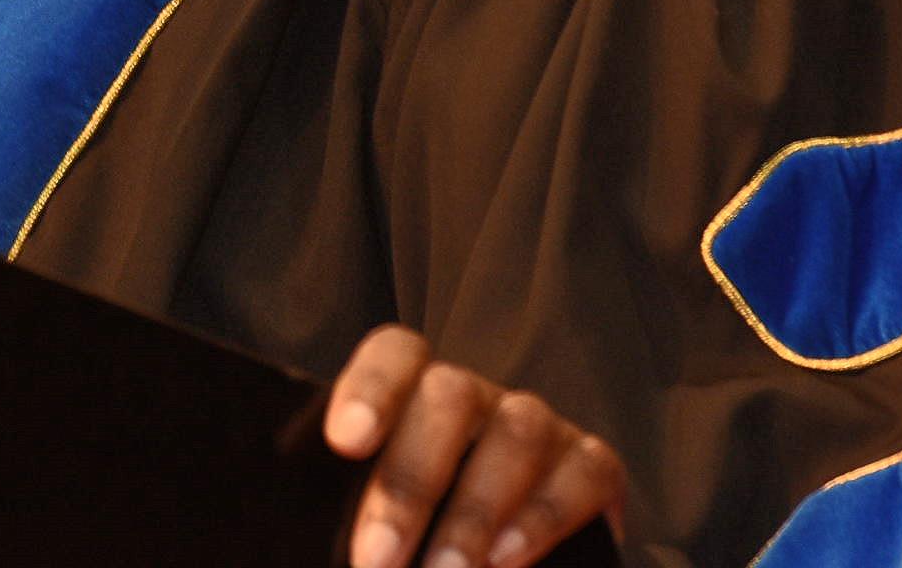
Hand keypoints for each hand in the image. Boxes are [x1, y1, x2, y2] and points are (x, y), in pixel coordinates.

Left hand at [321, 325, 626, 567]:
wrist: (499, 561)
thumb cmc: (414, 536)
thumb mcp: (380, 520)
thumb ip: (360, 520)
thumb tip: (307, 543)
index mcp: (414, 393)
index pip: (396, 355)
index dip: (371, 388)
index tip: (344, 443)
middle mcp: (478, 397)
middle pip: (449, 398)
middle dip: (411, 483)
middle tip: (378, 560)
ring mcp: (539, 425)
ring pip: (516, 432)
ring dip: (475, 511)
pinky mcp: (593, 465)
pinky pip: (584, 472)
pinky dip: (544, 517)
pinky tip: (505, 560)